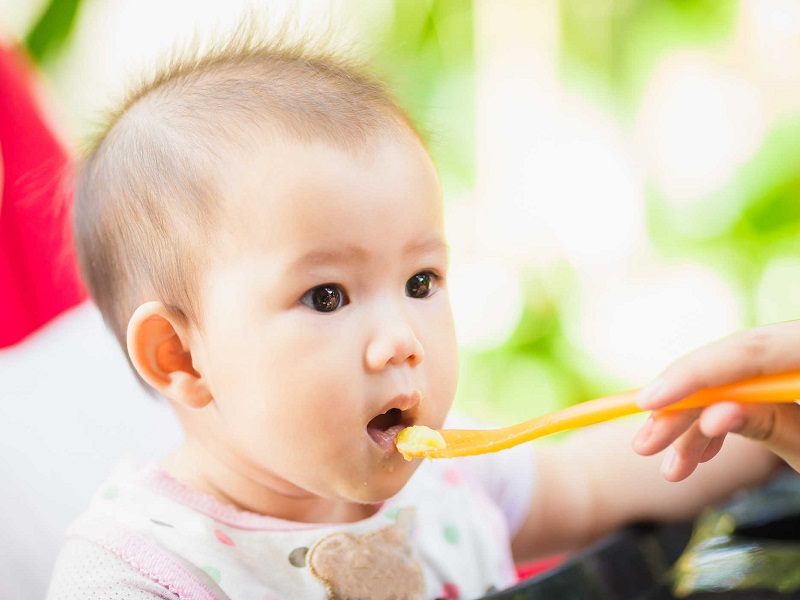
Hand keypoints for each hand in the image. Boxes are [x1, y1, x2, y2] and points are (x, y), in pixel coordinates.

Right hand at [631, 321, 799, 479]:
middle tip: (646, 444)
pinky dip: (722, 423)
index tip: (650, 402)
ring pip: (734, 383)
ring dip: (697, 426)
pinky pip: (749, 394)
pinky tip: (701, 452)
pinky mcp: (786, 381)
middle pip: (734, 365)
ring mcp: (791, 367)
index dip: (696, 373)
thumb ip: (769, 424)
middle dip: (685, 408)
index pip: (752, 349)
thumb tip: (710, 415)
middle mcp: (799, 349)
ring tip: (673, 467)